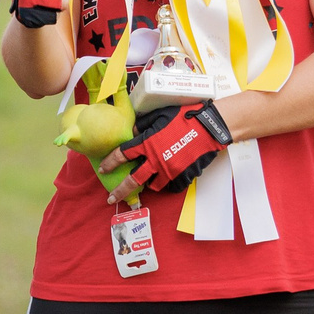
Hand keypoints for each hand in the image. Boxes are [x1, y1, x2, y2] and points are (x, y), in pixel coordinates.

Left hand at [103, 100, 232, 202]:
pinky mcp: (183, 175)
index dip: (110, 162)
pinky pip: (172, 186)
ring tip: (146, 184)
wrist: (210, 126)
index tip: (103, 169)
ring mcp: (170, 170)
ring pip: (153, 185)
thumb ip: (142, 126)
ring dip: (147, 185)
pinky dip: (168, 185)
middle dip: (120, 191)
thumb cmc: (185, 116)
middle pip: (133, 180)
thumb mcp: (159, 115)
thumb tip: (131, 133)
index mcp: (147, 144)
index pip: (122, 155)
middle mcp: (155, 160)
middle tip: (111, 198)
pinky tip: (168, 180)